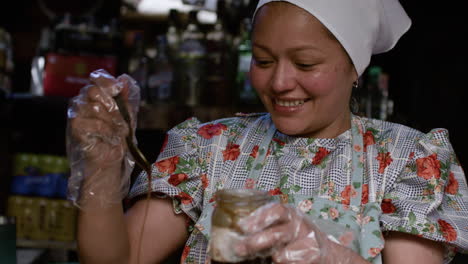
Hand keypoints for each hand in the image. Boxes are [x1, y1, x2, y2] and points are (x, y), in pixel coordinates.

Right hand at [67, 69, 140, 207]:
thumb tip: (124, 78)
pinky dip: (104, 130)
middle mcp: (82, 104)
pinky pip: (89, 122)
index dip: (106, 81)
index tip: (118, 88)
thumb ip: (125, 98)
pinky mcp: (75, 130)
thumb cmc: (117, 139)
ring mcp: (76, 117)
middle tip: (120, 119)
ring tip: (117, 132)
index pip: (96, 79)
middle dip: (111, 104)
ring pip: (94, 107)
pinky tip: (110, 138)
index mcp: (94, 98)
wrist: (111, 163)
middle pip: (92, 90)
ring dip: (112, 120)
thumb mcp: (127, 116)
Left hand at [235, 203, 367, 263]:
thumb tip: (237, 233)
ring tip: (269, 258)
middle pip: (276, 234)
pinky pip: (292, 262)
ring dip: (272, 259)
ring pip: (283, 254)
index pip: (276, 211)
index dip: (259, 218)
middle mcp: (299, 226)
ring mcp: (307, 242)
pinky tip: (276, 262)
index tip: (242, 227)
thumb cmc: (295, 237)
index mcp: (290, 214)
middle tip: (240, 249)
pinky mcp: (313, 257)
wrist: (324, 252)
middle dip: (256, 243)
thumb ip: (266, 226)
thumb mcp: (283, 225)